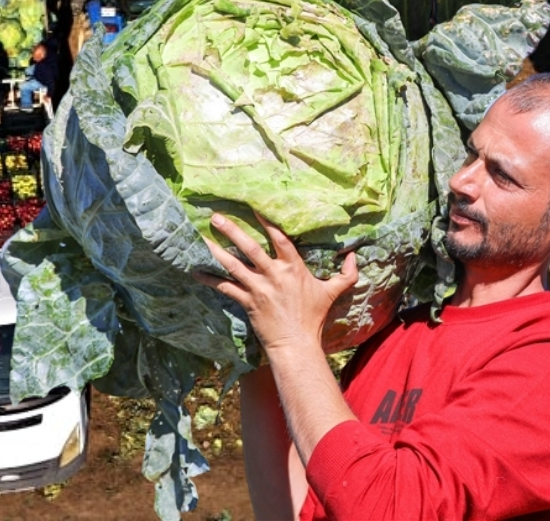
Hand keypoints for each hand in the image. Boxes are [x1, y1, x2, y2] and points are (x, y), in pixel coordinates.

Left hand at [194, 212, 357, 355]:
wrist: (297, 343)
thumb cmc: (313, 317)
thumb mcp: (333, 292)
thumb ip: (346, 274)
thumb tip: (355, 255)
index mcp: (293, 268)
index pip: (280, 238)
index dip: (267, 222)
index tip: (253, 207)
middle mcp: (274, 275)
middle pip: (250, 248)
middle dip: (232, 231)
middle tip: (216, 217)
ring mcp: (259, 288)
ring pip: (233, 265)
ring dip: (215, 251)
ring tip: (200, 238)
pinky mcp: (247, 301)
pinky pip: (225, 288)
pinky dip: (210, 279)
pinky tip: (195, 272)